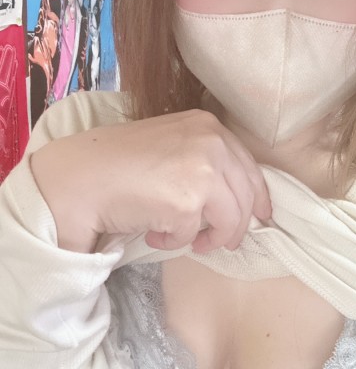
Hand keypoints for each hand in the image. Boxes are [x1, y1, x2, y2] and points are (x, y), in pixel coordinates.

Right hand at [30, 109, 271, 253]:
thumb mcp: (173, 144)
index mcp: (209, 126)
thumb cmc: (119, 162)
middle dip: (237, 226)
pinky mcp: (187, 201)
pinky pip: (193, 234)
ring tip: (187, 242)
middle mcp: (212, 142)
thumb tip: (233, 196)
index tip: (262, 215)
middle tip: (224, 243)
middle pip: (247, 197)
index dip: (258, 196)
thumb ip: (205, 160)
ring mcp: (202, 171)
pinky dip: (175, 242)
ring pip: (230, 220)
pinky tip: (155, 234)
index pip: (249, 167)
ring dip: (209, 239)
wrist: (81, 175)